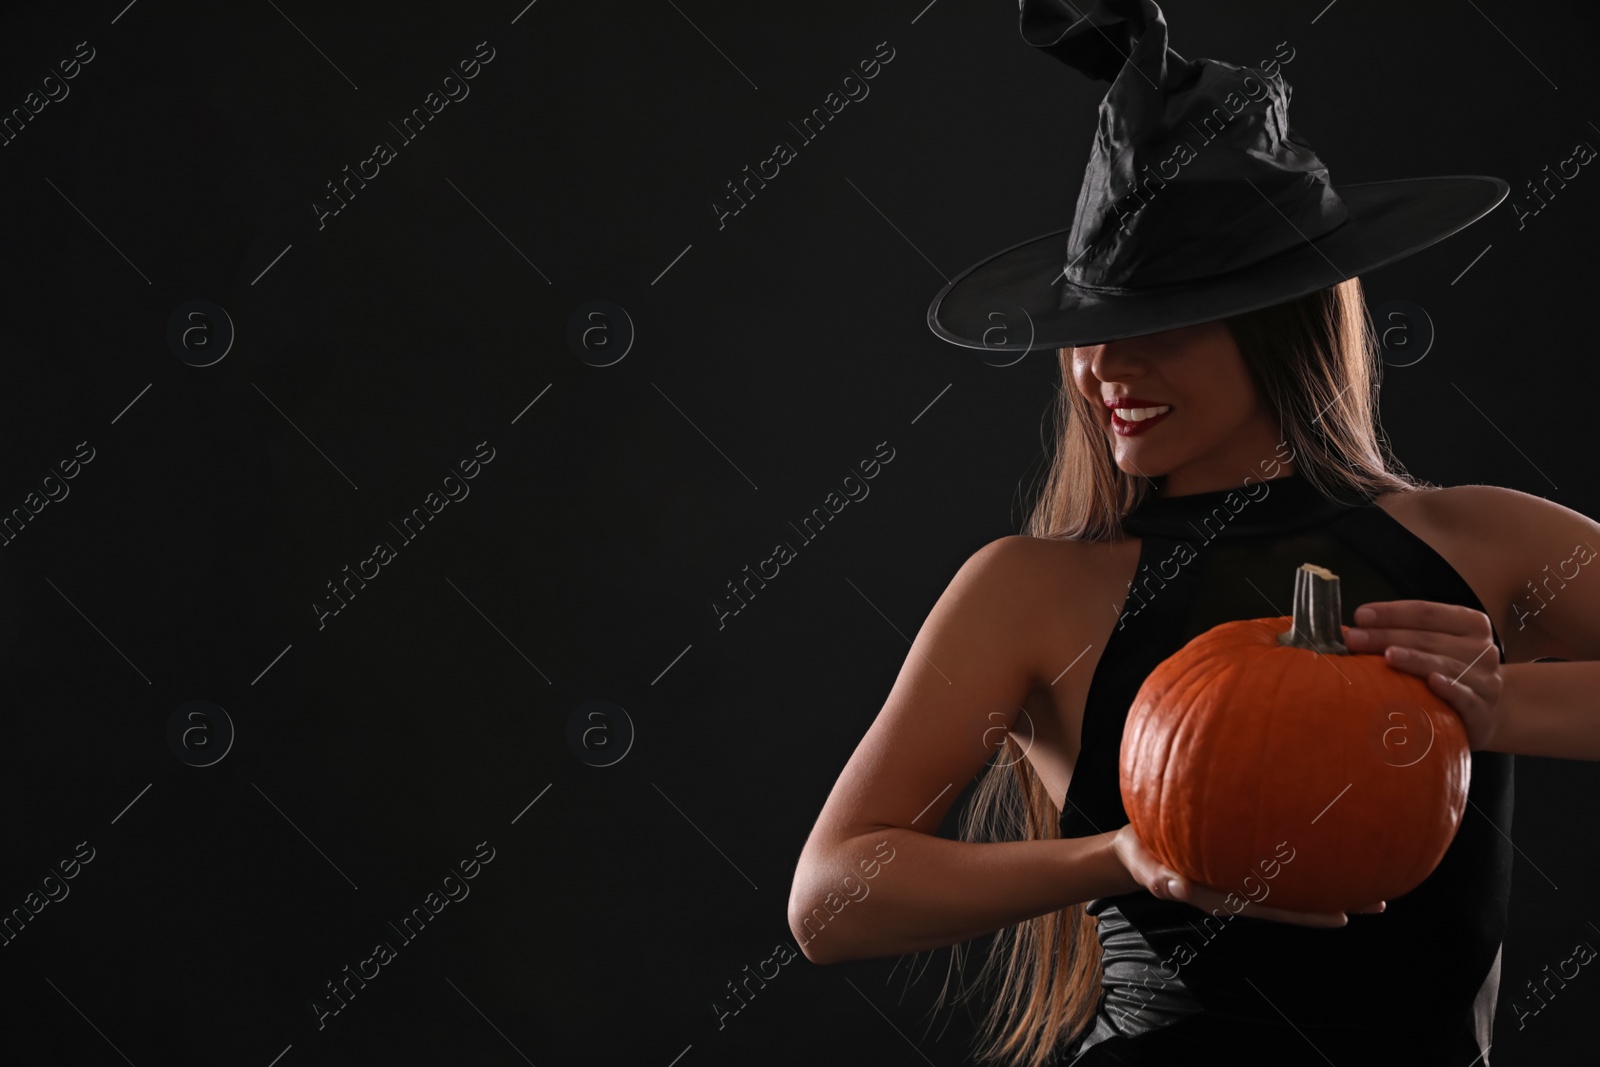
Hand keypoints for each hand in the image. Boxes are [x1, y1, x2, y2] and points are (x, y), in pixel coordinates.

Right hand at [1110, 825, 1384, 928]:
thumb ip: (1160, 879)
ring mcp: (1245, 868)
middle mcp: (1245, 885)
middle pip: (1297, 896)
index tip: (1344, 917)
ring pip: (1295, 875)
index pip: (1276, 908)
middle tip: (1380, 900)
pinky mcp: (1241, 846)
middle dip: (1336, 898)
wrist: (1137, 844)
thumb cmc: (1142, 859)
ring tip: (1371, 867)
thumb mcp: (1146, 870)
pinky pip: (1278, 848)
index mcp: (1228, 894)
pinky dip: (1305, 845)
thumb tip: (1175, 887)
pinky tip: (1326, 831)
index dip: (1309, 913)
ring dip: (1330, 873)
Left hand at [1344, 599, 1502, 751]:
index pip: (1427, 612)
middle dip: (1388, 636)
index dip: (1392, 612)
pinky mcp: (1483, 709)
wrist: (1485, 711)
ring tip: (1386, 656)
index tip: (1360, 616)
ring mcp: (1486, 679)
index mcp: (1470, 623)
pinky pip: (1465, 696)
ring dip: (1414, 658)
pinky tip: (1431, 682)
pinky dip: (1450, 688)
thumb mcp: (1435, 646)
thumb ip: (1405, 633)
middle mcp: (1483, 648)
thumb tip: (1355, 630)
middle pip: (1429, 637)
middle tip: (1354, 639)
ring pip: (1446, 664)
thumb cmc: (1449, 671)